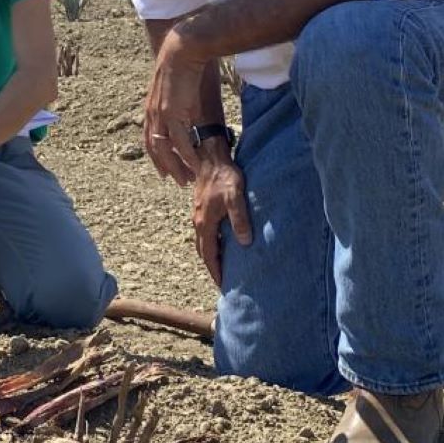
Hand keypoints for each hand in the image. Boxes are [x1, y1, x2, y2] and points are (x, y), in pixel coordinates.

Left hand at [144, 19, 215, 184]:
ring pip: (166, 150)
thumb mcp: (177, 89)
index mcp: (151, 109)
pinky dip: (186, 156)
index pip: (150, 140)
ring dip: (177, 167)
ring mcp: (161, 115)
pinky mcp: (172, 113)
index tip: (165, 171)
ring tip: (187, 179)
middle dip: (167, 167)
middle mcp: (152, 115)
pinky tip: (195, 165)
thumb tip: (187, 112)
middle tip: (179, 181)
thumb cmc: (183, 65)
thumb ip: (178, 103)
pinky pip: (179, 141)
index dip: (157, 157)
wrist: (182, 51)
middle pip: (155, 149)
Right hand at [190, 141, 251, 288]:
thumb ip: (239, 219)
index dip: (215, 270)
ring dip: (211, 255)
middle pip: (203, 251)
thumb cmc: (225, 176)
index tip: (222, 284)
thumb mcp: (235, 197)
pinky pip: (205, 232)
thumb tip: (244, 242)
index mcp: (205, 223)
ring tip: (222, 265)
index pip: (209, 254)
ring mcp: (199, 215)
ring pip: (203, 242)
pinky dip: (211, 243)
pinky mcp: (202, 208)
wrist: (210, 158)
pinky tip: (221, 242)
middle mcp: (199, 222)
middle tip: (223, 279)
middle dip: (212, 266)